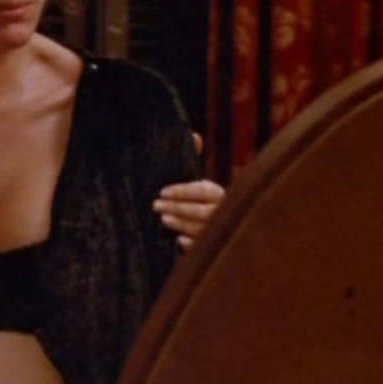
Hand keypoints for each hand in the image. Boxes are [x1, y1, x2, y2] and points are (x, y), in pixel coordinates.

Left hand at [153, 131, 224, 248]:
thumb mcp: (198, 182)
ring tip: (163, 220)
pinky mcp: (219, 249)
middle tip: (156, 206)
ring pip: (204, 229)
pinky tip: (179, 241)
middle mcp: (226, 212)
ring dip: (182, 224)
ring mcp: (224, 232)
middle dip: (179, 208)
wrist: (216, 233)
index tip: (162, 192)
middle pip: (204, 210)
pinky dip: (193, 245)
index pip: (204, 189)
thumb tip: (193, 135)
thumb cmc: (201, 203)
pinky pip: (207, 249)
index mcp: (222, 193)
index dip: (183, 191)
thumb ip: (193, 160)